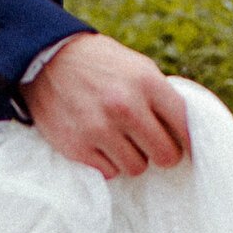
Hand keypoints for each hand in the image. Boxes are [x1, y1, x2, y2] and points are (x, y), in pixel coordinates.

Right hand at [25, 32, 189, 178]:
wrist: (45, 59)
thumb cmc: (100, 65)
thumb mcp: (136, 67)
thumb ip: (160, 97)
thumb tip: (186, 133)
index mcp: (146, 82)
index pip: (184, 125)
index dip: (187, 140)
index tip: (185, 146)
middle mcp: (125, 106)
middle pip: (166, 155)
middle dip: (162, 153)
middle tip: (152, 146)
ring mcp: (100, 128)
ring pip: (137, 168)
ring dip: (132, 158)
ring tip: (120, 140)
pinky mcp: (78, 147)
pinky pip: (110, 172)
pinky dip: (108, 162)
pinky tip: (99, 143)